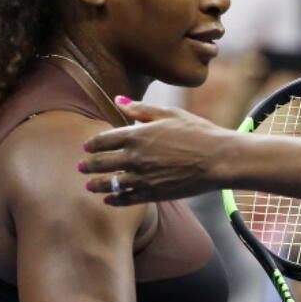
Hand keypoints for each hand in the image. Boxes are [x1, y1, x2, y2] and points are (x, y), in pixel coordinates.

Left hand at [80, 99, 236, 204]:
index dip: (92, 144)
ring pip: (110, 183)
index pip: (103, 140)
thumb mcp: (170, 114)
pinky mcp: (153, 194)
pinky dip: (114, 200)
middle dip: (88, 165)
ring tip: (89, 186)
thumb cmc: (198, 132)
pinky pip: (126, 199)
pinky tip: (108, 200)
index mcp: (137, 135)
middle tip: (81, 167)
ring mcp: (142, 178)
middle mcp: (134, 157)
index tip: (86, 147)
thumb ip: (141, 109)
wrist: (219, 159)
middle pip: (101, 163)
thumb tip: (118, 101)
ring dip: (97, 184)